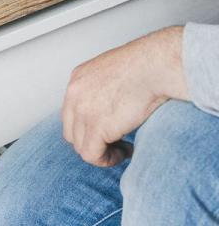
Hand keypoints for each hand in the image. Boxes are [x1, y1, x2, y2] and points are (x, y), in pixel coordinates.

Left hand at [62, 26, 188, 166]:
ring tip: (124, 146)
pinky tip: (126, 150)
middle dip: (91, 140)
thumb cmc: (144, 67)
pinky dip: (107, 159)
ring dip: (101, 152)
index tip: (109, 130)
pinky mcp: (97, 126)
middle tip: (116, 141)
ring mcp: (82, 110)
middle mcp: (74, 93)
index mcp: (77, 79)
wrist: (154, 66)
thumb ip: (102, 89)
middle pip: (71, 131)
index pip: (71, 112)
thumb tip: (107, 109)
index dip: (88, 127)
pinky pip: (91, 155)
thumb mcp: (112, 73)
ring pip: (80, 145)